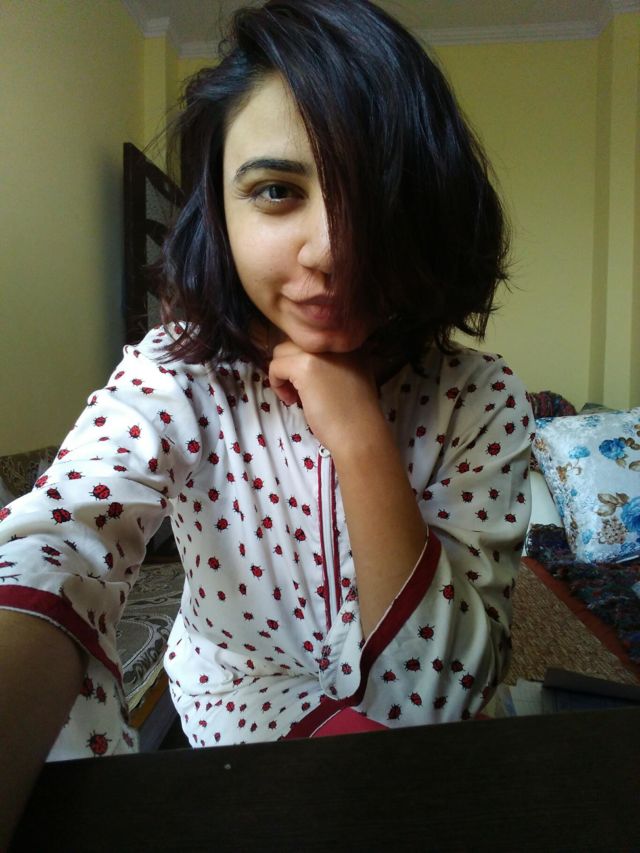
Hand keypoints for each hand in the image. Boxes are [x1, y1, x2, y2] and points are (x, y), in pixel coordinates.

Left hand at [268, 340, 382, 452]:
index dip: (303, 359)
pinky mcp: (304, 367)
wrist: (359, 434)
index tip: (309, 382)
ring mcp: (319, 352)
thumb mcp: (352, 376)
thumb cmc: (355, 413)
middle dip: (291, 364)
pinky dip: (277, 384)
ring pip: (282, 351)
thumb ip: (334, 363)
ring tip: (295, 396)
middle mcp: (333, 340)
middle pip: (295, 342)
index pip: (311, 339)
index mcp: (346, 341)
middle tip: (298, 390)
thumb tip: (303, 361)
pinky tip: (291, 400)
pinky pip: (276, 366)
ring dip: (283, 373)